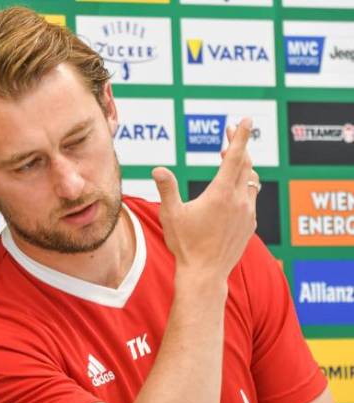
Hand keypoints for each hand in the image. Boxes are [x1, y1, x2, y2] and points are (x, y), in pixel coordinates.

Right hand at [152, 118, 259, 282]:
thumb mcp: (171, 214)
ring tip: (229, 163)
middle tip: (227, 138)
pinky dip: (244, 188)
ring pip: (252, 182)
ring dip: (243, 169)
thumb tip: (158, 169)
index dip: (240, 136)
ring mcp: (248, 213)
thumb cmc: (185, 244)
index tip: (245, 120)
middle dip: (238, 148)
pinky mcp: (250, 225)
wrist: (205, 274)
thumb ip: (167, 189)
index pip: (235, 157)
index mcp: (221, 194)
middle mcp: (239, 201)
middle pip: (246, 165)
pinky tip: (231, 194)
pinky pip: (251, 199)